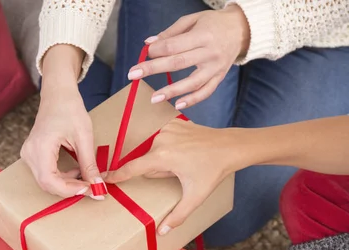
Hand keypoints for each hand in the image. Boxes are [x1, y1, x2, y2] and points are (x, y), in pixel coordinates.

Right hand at [21, 45, 105, 198]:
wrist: (58, 94)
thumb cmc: (70, 109)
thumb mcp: (84, 137)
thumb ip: (89, 164)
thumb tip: (98, 187)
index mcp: (40, 147)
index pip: (50, 181)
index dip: (70, 190)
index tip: (89, 189)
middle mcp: (29, 153)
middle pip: (48, 185)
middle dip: (71, 190)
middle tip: (91, 187)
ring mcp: (29, 155)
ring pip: (47, 182)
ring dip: (68, 185)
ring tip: (85, 177)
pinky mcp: (33, 156)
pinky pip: (46, 175)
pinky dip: (63, 178)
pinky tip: (76, 171)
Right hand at [106, 119, 246, 233]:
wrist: (230, 147)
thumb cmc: (212, 172)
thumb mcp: (195, 197)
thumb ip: (177, 216)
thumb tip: (161, 232)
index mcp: (163, 156)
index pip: (132, 168)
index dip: (117, 175)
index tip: (104, 178)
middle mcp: (161, 139)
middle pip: (148, 162)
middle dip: (159, 171)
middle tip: (181, 172)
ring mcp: (168, 128)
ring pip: (156, 151)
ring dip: (165, 159)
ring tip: (186, 162)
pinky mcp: (174, 122)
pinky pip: (164, 139)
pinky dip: (171, 147)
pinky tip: (187, 150)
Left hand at [128, 6, 249, 109]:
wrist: (241, 30)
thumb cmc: (212, 24)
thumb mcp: (193, 20)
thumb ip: (171, 33)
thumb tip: (149, 44)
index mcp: (202, 35)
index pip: (175, 45)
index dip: (158, 50)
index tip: (145, 53)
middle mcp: (209, 53)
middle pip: (179, 63)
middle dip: (154, 69)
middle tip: (134, 74)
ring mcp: (215, 68)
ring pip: (192, 82)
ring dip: (172, 91)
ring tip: (154, 98)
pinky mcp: (219, 78)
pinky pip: (205, 92)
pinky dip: (192, 100)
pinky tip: (177, 105)